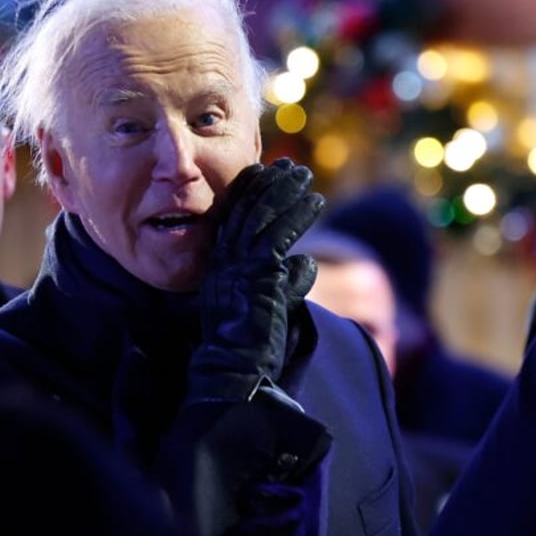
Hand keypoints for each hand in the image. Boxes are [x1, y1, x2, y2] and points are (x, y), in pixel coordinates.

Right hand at [187, 158, 323, 403]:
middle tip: (288, 165)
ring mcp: (239, 264)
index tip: (267, 174)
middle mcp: (225, 258)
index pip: (233, 218)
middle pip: (247, 209)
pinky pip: (280, 234)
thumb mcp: (268, 305)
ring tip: (305, 175)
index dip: (251, 194)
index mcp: (220, 264)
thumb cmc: (250, 346)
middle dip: (269, 184)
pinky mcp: (259, 272)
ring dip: (286, 192)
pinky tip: (315, 201)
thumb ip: (285, 281)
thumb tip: (305, 264)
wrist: (236, 370)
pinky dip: (298, 215)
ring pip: (263, 216)